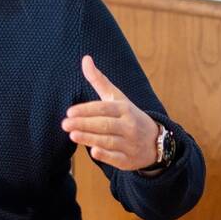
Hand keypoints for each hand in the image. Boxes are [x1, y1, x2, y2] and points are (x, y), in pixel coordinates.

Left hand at [62, 55, 159, 170]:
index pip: (104, 108)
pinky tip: (93, 152)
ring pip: (109, 141)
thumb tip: (85, 58)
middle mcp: (129, 126)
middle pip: (105, 125)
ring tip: (72, 135)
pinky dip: (106, 155)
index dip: (87, 110)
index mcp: (125, 109)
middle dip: (85, 124)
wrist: (155, 141)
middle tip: (65, 124)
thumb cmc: (129, 116)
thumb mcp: (117, 97)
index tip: (70, 111)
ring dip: (90, 138)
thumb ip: (99, 80)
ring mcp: (130, 144)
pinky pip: (117, 158)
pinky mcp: (129, 160)